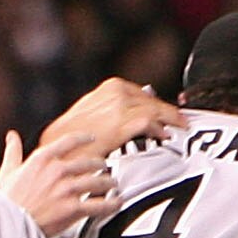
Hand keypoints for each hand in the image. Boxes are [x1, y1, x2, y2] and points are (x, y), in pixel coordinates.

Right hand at [0, 130, 118, 233]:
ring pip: (98, 181)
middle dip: (100, 165)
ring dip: (108, 183)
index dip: (84, 138)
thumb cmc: (6, 200)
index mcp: (42, 159)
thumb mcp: (7, 171)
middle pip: (89, 162)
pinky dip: (111, 204)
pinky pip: (100, 204)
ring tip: (112, 185)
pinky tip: (115, 203)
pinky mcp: (73, 208)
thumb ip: (13, 151)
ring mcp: (67, 189)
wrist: (8, 223)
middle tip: (104, 167)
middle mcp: (58, 170)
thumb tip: (12, 136)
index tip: (91, 138)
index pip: (70, 141)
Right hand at [40, 75, 183, 157]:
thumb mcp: (85, 114)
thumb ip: (108, 108)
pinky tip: (163, 135)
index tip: (164, 111)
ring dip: (170, 119)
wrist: (57, 149)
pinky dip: (159, 128)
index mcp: (109, 87)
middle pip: (152, 101)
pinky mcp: (122, 125)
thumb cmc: (67, 137)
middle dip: (166, 111)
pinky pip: (150, 123)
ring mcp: (120, 108)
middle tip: (179, 121)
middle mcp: (116, 93)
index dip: (156, 103)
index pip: (141, 93)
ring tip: (179, 127)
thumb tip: (128, 107)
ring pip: (155, 109)